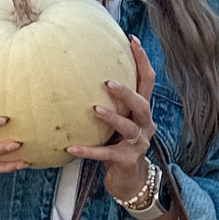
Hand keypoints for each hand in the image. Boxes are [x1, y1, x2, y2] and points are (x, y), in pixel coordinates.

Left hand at [68, 38, 156, 202]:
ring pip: (128, 127)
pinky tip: (70, 147)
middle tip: (108, 82)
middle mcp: (145, 124)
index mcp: (143, 110)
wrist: (130, 179)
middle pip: (142, 103)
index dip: (142, 60)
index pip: (147, 80)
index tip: (131, 40)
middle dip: (127, 92)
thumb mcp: (118, 119)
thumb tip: (82, 71)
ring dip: (112, 117)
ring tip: (95, 110)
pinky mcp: (126, 159)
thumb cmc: (119, 143)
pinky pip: (105, 153)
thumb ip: (110, 100)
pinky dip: (87, 150)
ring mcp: (138, 143)